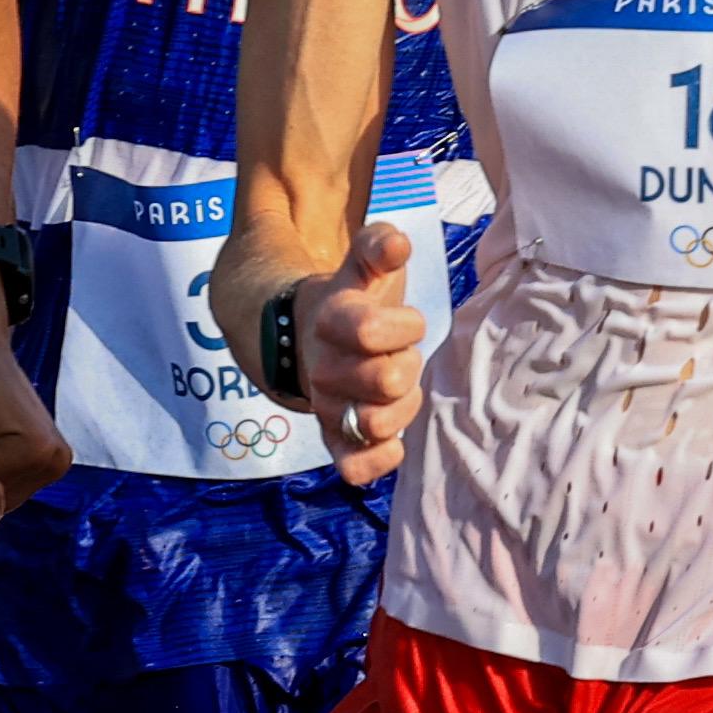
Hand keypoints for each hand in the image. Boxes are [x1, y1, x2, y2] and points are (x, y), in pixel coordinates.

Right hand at [296, 220, 427, 482]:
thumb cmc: (351, 303)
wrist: (303, 340)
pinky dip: (379, 459)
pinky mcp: (335, 441)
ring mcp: (328, 408)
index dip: (404, 326)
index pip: (370, 330)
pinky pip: (354, 468)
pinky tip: (393, 441)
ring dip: (401, 409)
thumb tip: (396, 244)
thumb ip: (378, 245)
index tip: (409, 320)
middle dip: (408, 366)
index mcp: (331, 322)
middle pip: (385, 381)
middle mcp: (324, 369)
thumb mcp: (361, 265)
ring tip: (398, 392)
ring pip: (375, 425)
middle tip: (402, 358)